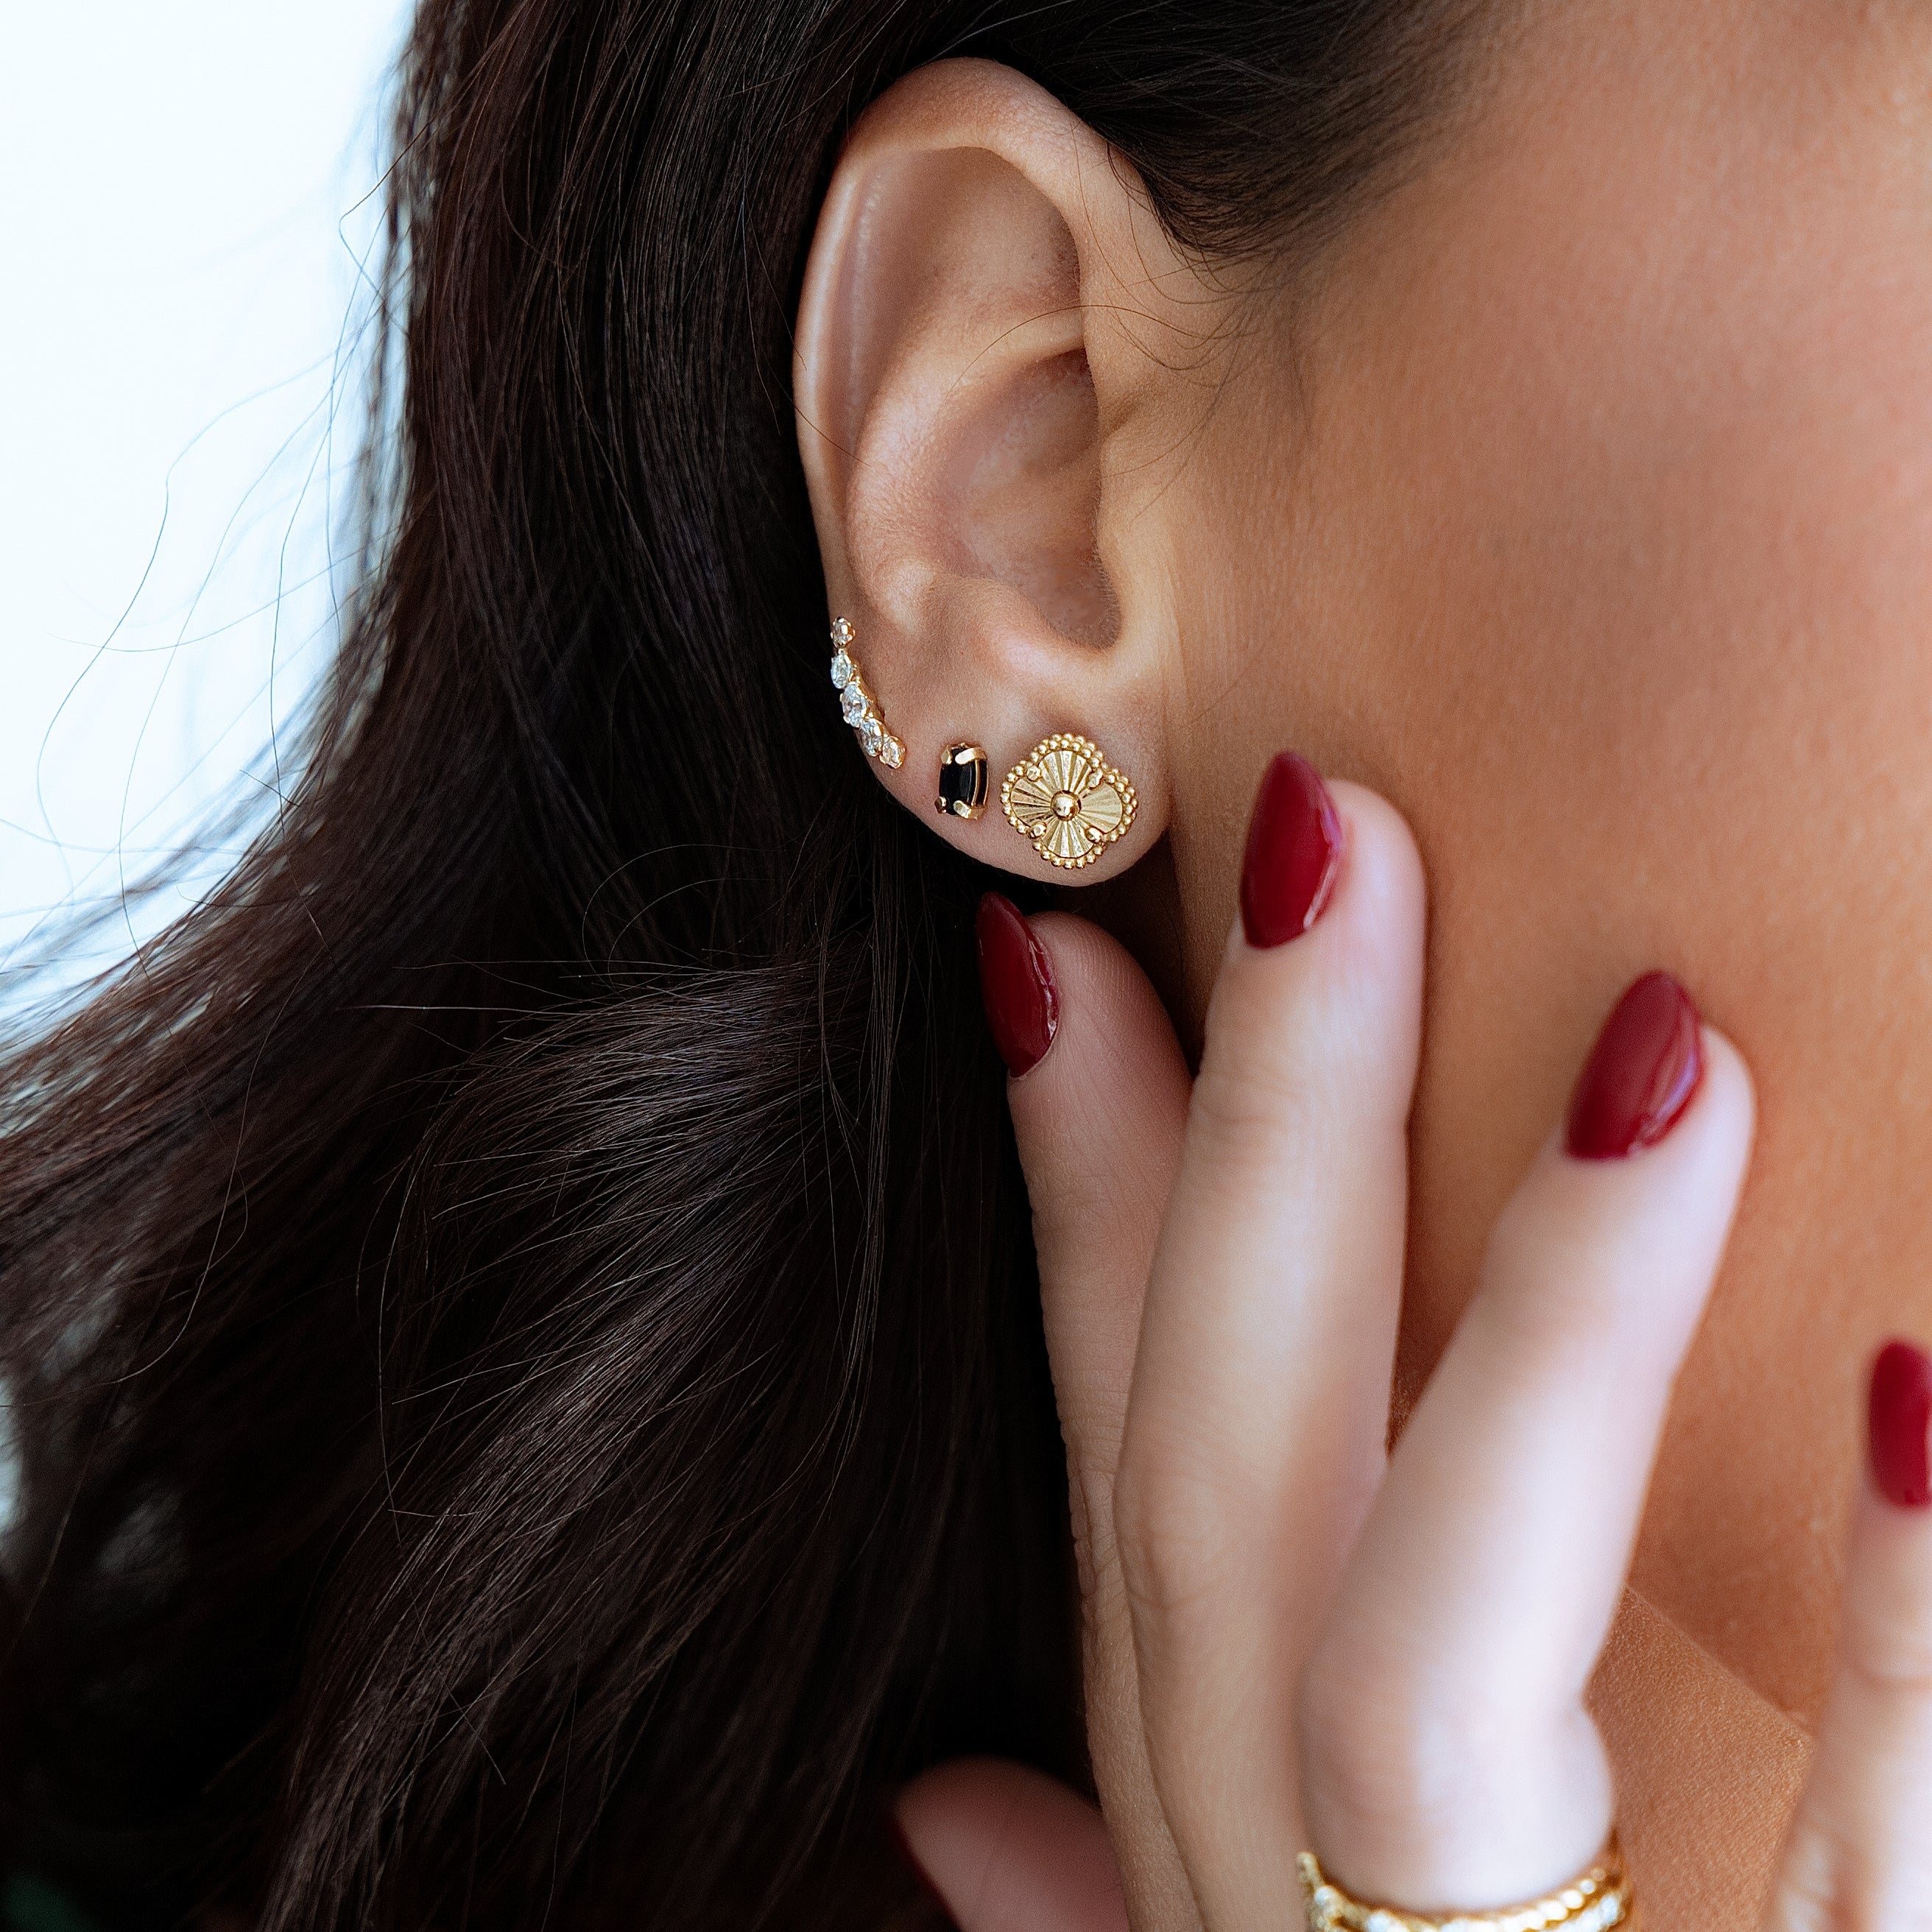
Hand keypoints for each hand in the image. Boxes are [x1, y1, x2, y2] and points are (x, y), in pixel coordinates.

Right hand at [891, 755, 1931, 1929]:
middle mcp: (1293, 1920)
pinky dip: (1888, 1640)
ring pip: (1426, 1660)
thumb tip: (938, 1818)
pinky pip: (1858, 1866)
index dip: (1070, 1207)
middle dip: (1258, 1152)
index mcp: (1216, 1867)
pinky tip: (1920, 1384)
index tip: (1048, 944)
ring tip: (1663, 1042)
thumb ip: (1102, 1918)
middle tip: (1325, 833)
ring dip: (1531, 1337)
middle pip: (1229, 1502)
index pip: (1116, 1476)